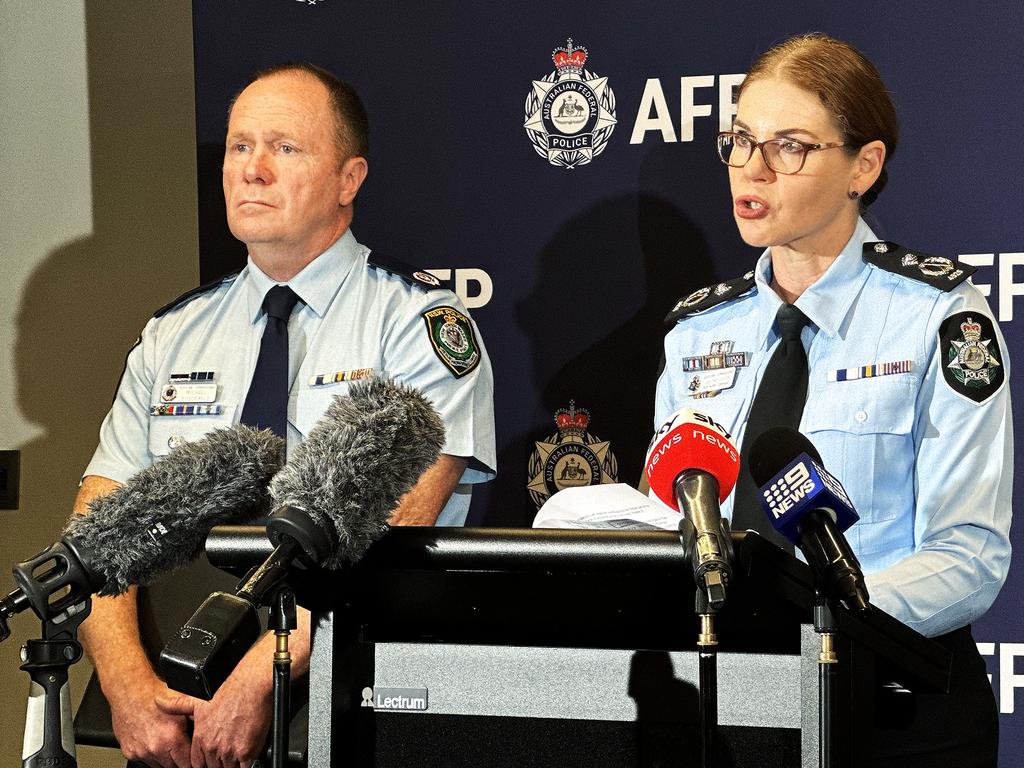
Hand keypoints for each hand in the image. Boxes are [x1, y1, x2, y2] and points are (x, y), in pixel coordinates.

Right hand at [108, 675, 191, 767]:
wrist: (129, 690)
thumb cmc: (156, 693)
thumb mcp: (184, 704)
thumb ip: (197, 721)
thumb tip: (210, 729)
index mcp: (172, 739)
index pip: (189, 764)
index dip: (195, 759)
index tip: (196, 755)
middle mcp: (156, 749)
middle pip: (175, 767)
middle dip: (181, 759)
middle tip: (183, 747)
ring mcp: (142, 753)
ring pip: (160, 766)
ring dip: (166, 758)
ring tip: (168, 742)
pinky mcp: (130, 753)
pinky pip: (146, 760)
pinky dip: (152, 754)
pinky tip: (155, 740)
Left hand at [156, 656, 272, 767]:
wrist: (250, 687)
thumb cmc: (228, 692)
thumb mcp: (197, 700)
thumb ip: (177, 706)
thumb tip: (159, 702)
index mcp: (201, 738)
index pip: (197, 763)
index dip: (203, 763)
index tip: (210, 759)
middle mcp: (213, 747)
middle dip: (218, 764)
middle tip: (224, 756)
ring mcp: (229, 751)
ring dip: (231, 765)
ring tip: (235, 756)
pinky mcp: (246, 752)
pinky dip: (244, 765)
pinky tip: (245, 758)